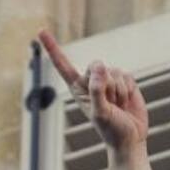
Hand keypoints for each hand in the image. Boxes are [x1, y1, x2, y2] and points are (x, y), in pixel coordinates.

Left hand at [38, 30, 148, 151]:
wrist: (130, 138)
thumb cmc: (111, 129)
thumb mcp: (100, 112)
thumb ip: (98, 90)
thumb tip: (99, 66)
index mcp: (76, 88)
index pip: (62, 64)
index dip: (52, 47)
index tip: (40, 30)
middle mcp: (90, 81)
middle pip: (96, 65)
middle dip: (105, 83)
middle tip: (108, 103)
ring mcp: (108, 80)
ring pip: (114, 71)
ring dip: (118, 90)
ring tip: (117, 105)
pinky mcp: (124, 81)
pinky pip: (127, 75)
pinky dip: (128, 89)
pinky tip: (126, 101)